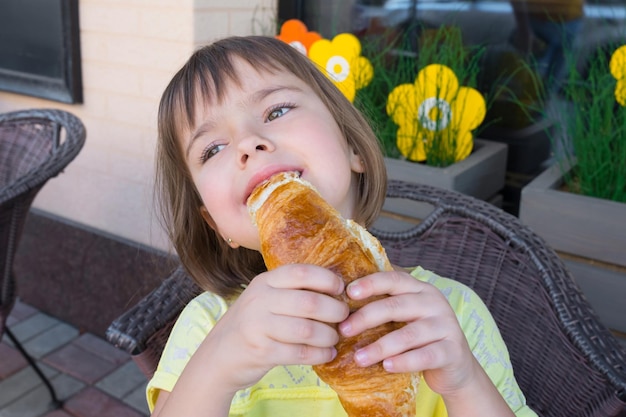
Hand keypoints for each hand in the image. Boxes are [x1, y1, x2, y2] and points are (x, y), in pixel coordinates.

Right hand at [201, 264, 349, 392]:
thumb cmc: (252, 325)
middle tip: (344, 317)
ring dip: (328, 336)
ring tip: (335, 338)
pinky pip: (300, 353)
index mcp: (264, 282)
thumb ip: (291, 291)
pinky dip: (320, 354)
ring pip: (307, 330)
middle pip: (309, 302)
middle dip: (335, 311)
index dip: (327, 279)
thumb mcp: (264, 299)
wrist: (218, 357)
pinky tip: (327, 354)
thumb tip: (337, 288)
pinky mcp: (262, 352)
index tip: (341, 289)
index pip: (301, 272)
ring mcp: (258, 326)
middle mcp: (260, 300)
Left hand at [337, 270, 477, 395]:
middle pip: (396, 306)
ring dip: (379, 346)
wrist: (456, 367)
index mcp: (420, 289)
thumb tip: (342, 300)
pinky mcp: (452, 351)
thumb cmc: (420, 338)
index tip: (348, 292)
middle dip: (366, 317)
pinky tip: (386, 366)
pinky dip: (403, 361)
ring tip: (358, 358)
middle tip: (343, 330)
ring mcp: (446, 326)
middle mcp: (435, 303)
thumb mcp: (406, 316)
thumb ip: (385, 305)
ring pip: (408, 335)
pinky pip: (424, 356)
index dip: (371, 283)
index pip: (394, 279)